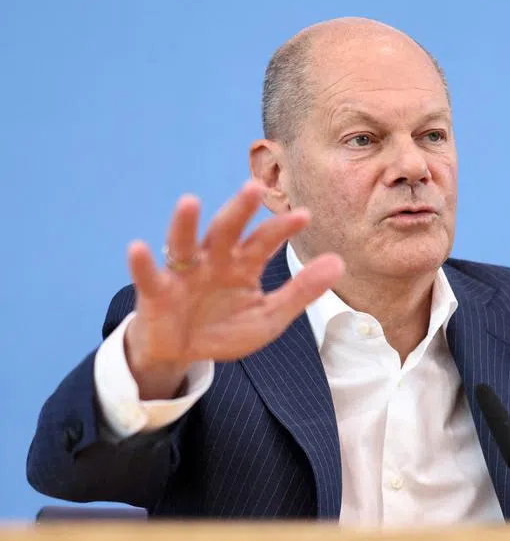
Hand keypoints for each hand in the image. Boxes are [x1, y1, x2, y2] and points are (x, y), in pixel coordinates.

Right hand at [123, 180, 343, 398]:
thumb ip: (302, 290)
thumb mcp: (270, 315)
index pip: (265, 240)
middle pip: (226, 230)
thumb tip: (339, 262)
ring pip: (184, 243)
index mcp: (243, 264)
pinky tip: (138, 247)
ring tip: (189, 202)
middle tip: (254, 187)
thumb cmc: (226, 328)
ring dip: (185, 223)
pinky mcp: (156, 292)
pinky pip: (148, 275)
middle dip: (239, 210)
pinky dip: (141, 263)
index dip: (282, 228)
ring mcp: (183, 273)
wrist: (184, 353)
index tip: (304, 216)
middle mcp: (213, 259)